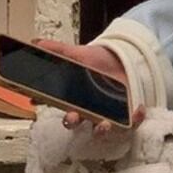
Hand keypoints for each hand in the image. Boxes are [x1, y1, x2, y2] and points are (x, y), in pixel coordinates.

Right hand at [31, 38, 146, 135]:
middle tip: (72, 118)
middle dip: (73, 122)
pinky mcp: (126, 113)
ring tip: (103, 125)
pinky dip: (135, 120)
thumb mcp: (77, 54)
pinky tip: (137, 110)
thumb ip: (58, 50)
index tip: (42, 105)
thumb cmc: (96, 61)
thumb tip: (36, 43)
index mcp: (75, 101)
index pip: (61, 109)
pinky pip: (131, 123)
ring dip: (102, 130)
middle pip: (79, 123)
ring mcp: (108, 113)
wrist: (120, 59)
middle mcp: (90, 111)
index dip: (51, 109)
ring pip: (103, 129)